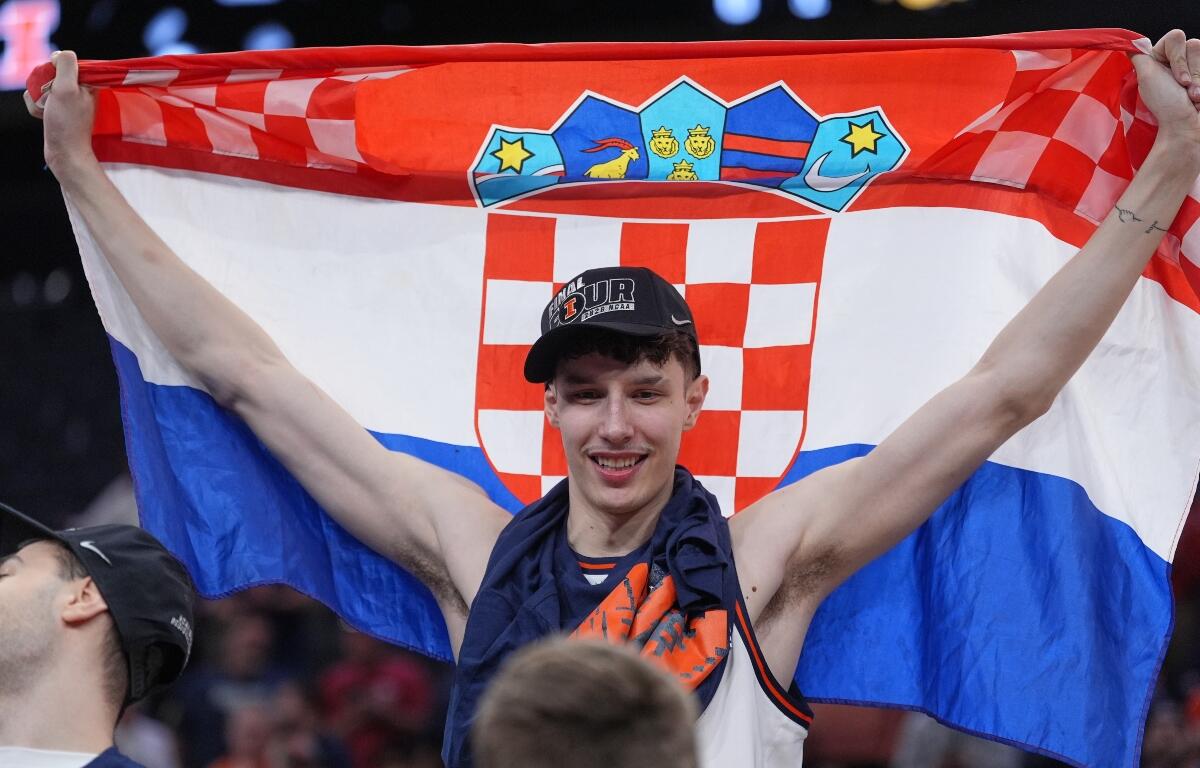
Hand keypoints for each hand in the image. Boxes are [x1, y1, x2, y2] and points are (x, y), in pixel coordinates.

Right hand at [22, 50, 96, 174]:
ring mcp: (67, 100)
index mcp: (87, 82)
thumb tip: (60, 55)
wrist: (65, 153)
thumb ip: (66, 66)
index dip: (53, 70)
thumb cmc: (67, 123)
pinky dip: (36, 107)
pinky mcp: (56, 109)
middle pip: (48, 73)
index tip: (55, 85)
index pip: (64, 61)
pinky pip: (38, 99)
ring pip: (39, 86)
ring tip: (46, 111)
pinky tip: (42, 117)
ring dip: (36, 98)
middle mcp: (79, 89)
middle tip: (49, 100)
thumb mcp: (67, 89)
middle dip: (41, 86)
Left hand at [1134, 30, 1199, 150]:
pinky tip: (1197, 96)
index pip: (1176, 37)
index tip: (1173, 78)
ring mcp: (1193, 68)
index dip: (1177, 57)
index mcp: (1160, 57)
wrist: (1185, 124)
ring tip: (1191, 95)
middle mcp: (1177, 59)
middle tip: (1182, 87)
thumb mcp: (1146, 77)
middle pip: (1193, 45)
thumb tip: (1129, 41)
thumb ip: (1140, 56)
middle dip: (1188, 70)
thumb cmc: (1166, 104)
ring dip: (1198, 79)